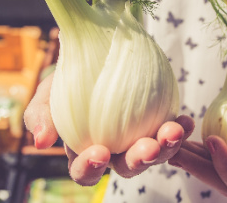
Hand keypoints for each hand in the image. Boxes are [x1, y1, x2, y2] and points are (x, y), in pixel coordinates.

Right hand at [24, 72, 194, 185]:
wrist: (95, 54)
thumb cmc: (67, 78)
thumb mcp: (48, 93)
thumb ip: (41, 115)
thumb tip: (40, 141)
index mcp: (84, 153)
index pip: (84, 172)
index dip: (91, 168)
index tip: (99, 152)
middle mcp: (115, 152)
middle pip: (127, 167)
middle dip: (140, 160)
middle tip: (148, 147)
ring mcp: (138, 140)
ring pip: (155, 154)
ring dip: (167, 146)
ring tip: (174, 130)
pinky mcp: (157, 125)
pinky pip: (172, 134)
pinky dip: (181, 129)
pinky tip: (186, 120)